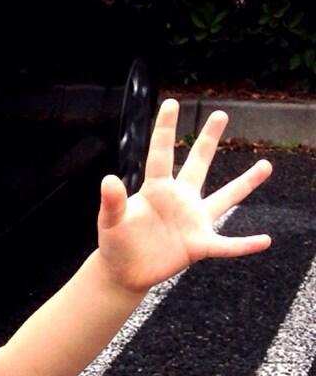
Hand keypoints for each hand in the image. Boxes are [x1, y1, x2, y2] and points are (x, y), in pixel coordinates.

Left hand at [96, 98, 272, 293]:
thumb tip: (108, 180)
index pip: (161, 154)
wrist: (124, 272)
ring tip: (266, 165)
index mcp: (156, 189)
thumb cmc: (116, 243)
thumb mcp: (111, 222)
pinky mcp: (198, 245)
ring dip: (245, 183)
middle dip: (208, 140)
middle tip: (221, 114)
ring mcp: (192, 220)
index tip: (171, 103)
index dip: (165, 129)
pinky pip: (226, 245)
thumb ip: (113, 202)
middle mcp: (179, 199)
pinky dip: (244, 245)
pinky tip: (264, 240)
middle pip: (198, 164)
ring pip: (225, 198)